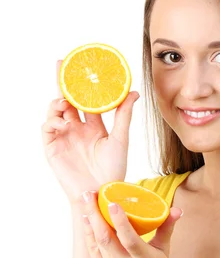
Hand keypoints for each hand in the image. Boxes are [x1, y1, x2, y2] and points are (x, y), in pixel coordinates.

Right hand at [41, 60, 139, 204]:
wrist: (102, 193)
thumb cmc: (114, 170)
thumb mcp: (120, 139)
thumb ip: (123, 115)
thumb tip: (133, 92)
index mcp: (93, 127)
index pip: (86, 100)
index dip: (83, 83)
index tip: (82, 65)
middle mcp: (77, 129)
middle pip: (67, 100)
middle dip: (63, 82)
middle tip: (61, 64)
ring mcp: (64, 137)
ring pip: (56, 112)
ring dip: (58, 102)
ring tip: (65, 100)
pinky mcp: (53, 148)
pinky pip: (48, 129)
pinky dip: (53, 122)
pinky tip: (63, 122)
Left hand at [80, 190, 182, 257]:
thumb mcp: (163, 250)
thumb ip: (167, 227)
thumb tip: (176, 209)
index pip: (130, 239)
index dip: (120, 221)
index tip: (113, 203)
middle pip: (107, 239)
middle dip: (95, 215)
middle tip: (89, 195)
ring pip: (96, 244)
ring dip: (89, 222)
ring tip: (85, 202)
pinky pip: (92, 252)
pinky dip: (88, 234)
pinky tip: (86, 220)